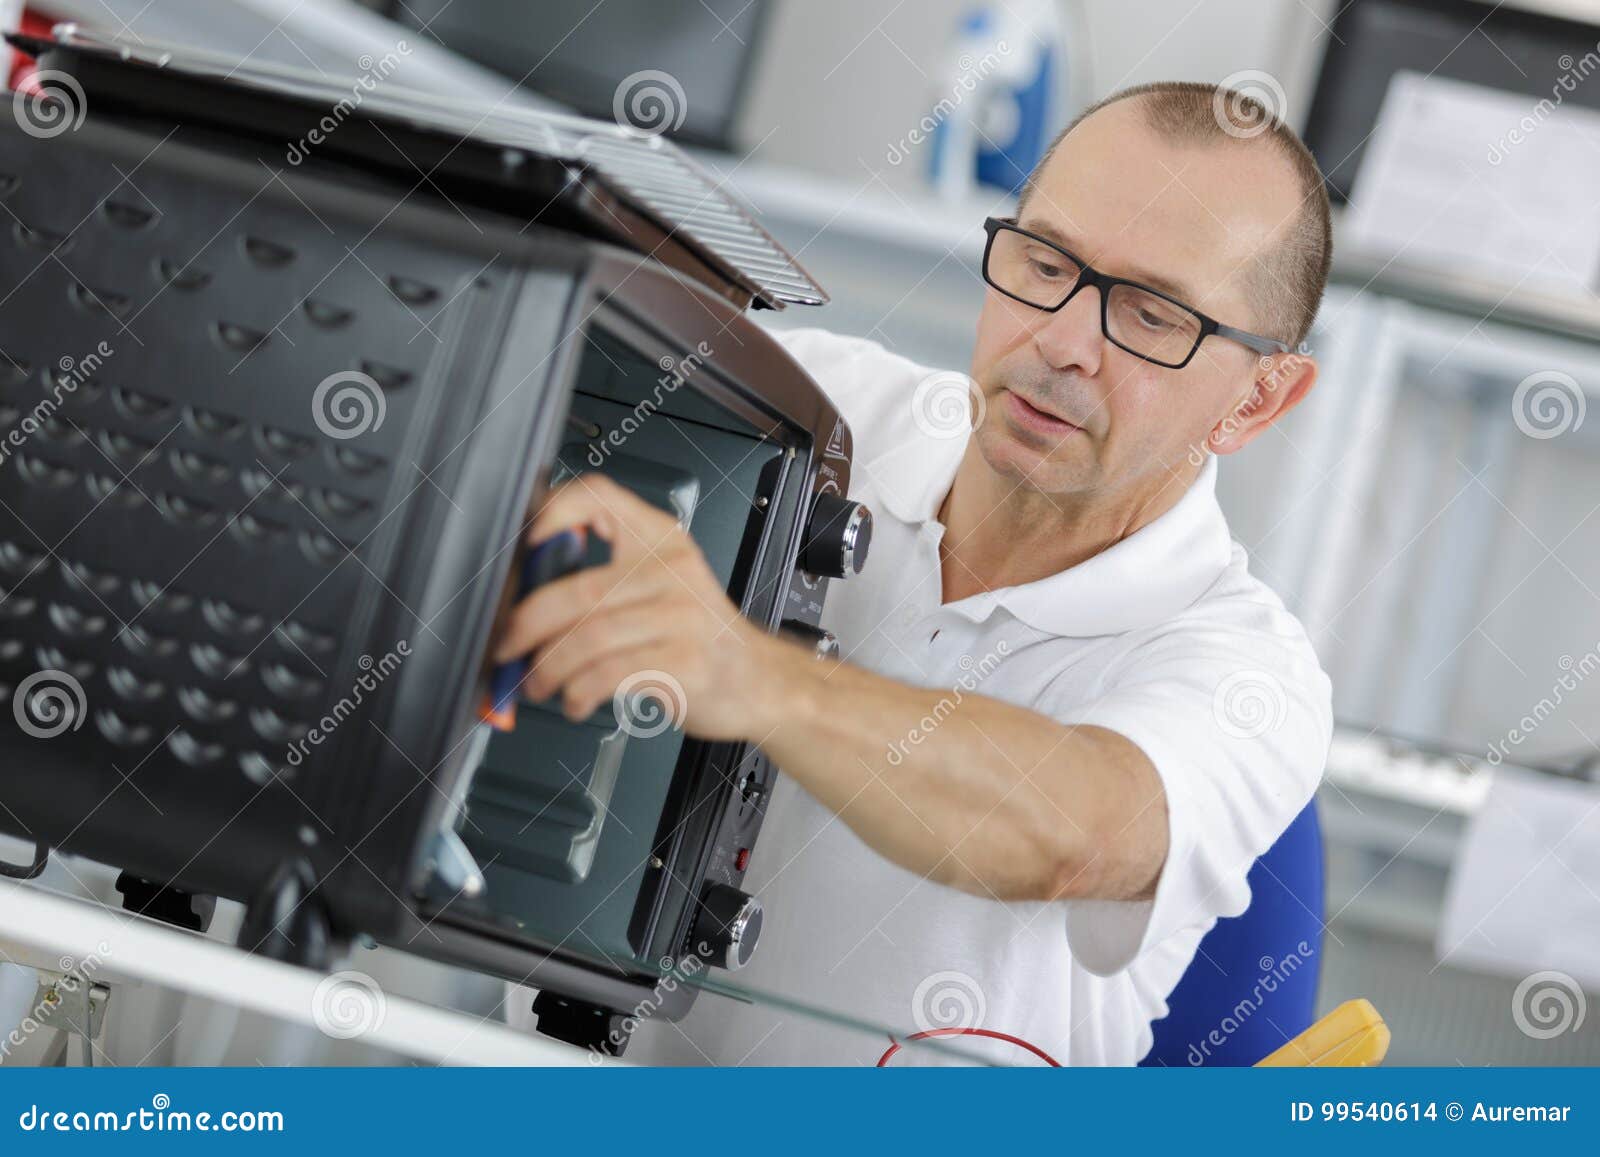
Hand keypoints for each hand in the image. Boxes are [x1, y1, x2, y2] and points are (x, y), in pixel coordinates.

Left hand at [493, 473, 789, 740]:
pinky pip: (609, 674)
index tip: (523, 546)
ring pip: (588, 637)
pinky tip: (574, 700)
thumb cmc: (697, 634)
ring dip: (548, 668)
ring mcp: (682, 616)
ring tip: (537, 683)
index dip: (552, 513)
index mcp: (660, 538)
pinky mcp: (684, 662)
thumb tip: (521, 597)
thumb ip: (602, 576)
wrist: (755, 679)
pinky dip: (578, 692)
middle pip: (578, 588)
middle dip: (526, 625)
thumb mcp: (660, 584)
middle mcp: (672, 570)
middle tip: (508, 647)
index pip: (599, 497)